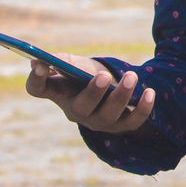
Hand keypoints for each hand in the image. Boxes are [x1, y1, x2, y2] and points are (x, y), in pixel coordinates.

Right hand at [25, 54, 154, 134]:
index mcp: (59, 92)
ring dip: (121, 96)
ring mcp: (98, 121)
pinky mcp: (121, 126)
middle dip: (92, 93)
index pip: (38, 89)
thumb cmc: (88, 73)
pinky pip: (132, 122)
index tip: (40, 65)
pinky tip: (150, 93)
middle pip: (80, 108)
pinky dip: (142, 109)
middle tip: (103, 76)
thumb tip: (40, 60)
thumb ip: (61, 60)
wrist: (115, 86)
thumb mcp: (76, 63)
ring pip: (108, 116)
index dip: (36, 80)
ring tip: (132, 76)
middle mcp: (76, 111)